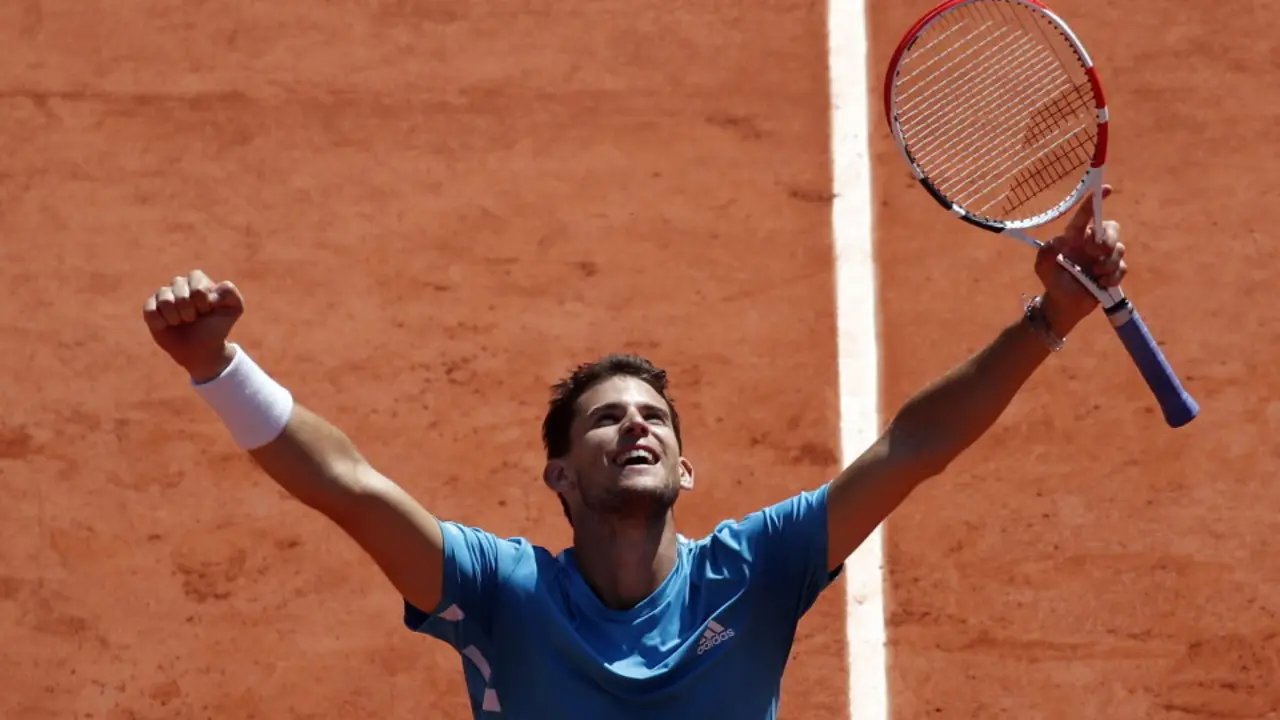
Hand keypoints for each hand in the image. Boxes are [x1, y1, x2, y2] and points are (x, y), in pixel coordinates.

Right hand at [142, 270, 243, 382]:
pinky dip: (161, 322)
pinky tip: (168, 325)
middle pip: (179, 290)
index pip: (196, 283)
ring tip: (182, 322)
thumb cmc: (217, 327)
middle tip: (193, 318)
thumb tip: (212, 290)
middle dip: (189, 310)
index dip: (202, 301)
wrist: (202, 350)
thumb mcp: (233, 309)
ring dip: (176, 317)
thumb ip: (230, 293)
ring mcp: (163, 295)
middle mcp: (179, 284)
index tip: (207, 311)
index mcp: (198, 280)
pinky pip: (150, 311)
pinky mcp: (150, 308)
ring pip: (165, 300)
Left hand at [1033, 184, 1127, 333]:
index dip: (1095, 201)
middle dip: (1108, 239)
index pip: (1086, 215)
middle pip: (1111, 228)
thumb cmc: (1053, 281)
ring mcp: (1104, 257)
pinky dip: (1113, 277)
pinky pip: (1122, 267)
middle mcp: (1092, 243)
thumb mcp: (1043, 267)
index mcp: (1075, 237)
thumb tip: (1061, 240)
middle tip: (1096, 253)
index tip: (1106, 188)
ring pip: (1119, 249)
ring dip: (1107, 264)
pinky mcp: (1114, 271)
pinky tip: (1101, 284)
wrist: (1065, 304)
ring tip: (1094, 276)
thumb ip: (1046, 252)